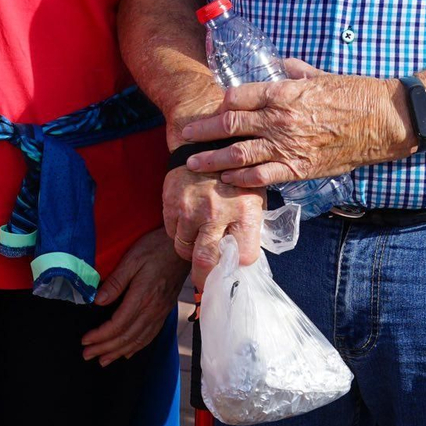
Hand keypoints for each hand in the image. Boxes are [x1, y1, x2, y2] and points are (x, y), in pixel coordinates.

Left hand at [80, 228, 188, 365]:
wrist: (184, 248)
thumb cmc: (156, 248)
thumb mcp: (132, 259)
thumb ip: (115, 282)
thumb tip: (98, 302)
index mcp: (142, 297)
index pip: (117, 325)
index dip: (100, 336)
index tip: (85, 341)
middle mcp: (152, 310)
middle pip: (126, 337)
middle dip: (104, 348)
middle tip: (87, 355)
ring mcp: (160, 313)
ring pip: (138, 340)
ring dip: (118, 352)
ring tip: (103, 360)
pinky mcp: (165, 311)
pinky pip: (150, 336)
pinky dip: (137, 347)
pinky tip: (128, 352)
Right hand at [162, 165, 264, 287]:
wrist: (205, 142)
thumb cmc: (235, 172)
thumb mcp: (254, 195)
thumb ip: (251, 226)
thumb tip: (244, 258)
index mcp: (245, 211)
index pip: (243, 257)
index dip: (238, 266)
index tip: (234, 267)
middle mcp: (217, 212)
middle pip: (206, 262)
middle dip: (205, 278)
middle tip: (206, 282)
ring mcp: (191, 209)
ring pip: (184, 249)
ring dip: (191, 250)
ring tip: (198, 240)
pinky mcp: (171, 203)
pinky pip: (172, 232)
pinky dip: (179, 233)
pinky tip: (188, 220)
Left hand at [179, 61, 412, 187]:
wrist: (383, 121)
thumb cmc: (354, 93)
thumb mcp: (318, 74)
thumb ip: (291, 70)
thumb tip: (274, 64)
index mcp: (283, 93)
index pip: (237, 97)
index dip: (218, 103)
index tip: (208, 107)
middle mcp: (279, 120)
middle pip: (230, 125)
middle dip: (203, 131)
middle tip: (184, 134)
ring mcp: (288, 147)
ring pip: (239, 155)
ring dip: (212, 159)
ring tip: (193, 162)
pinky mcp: (300, 169)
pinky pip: (263, 177)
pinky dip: (241, 178)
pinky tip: (226, 178)